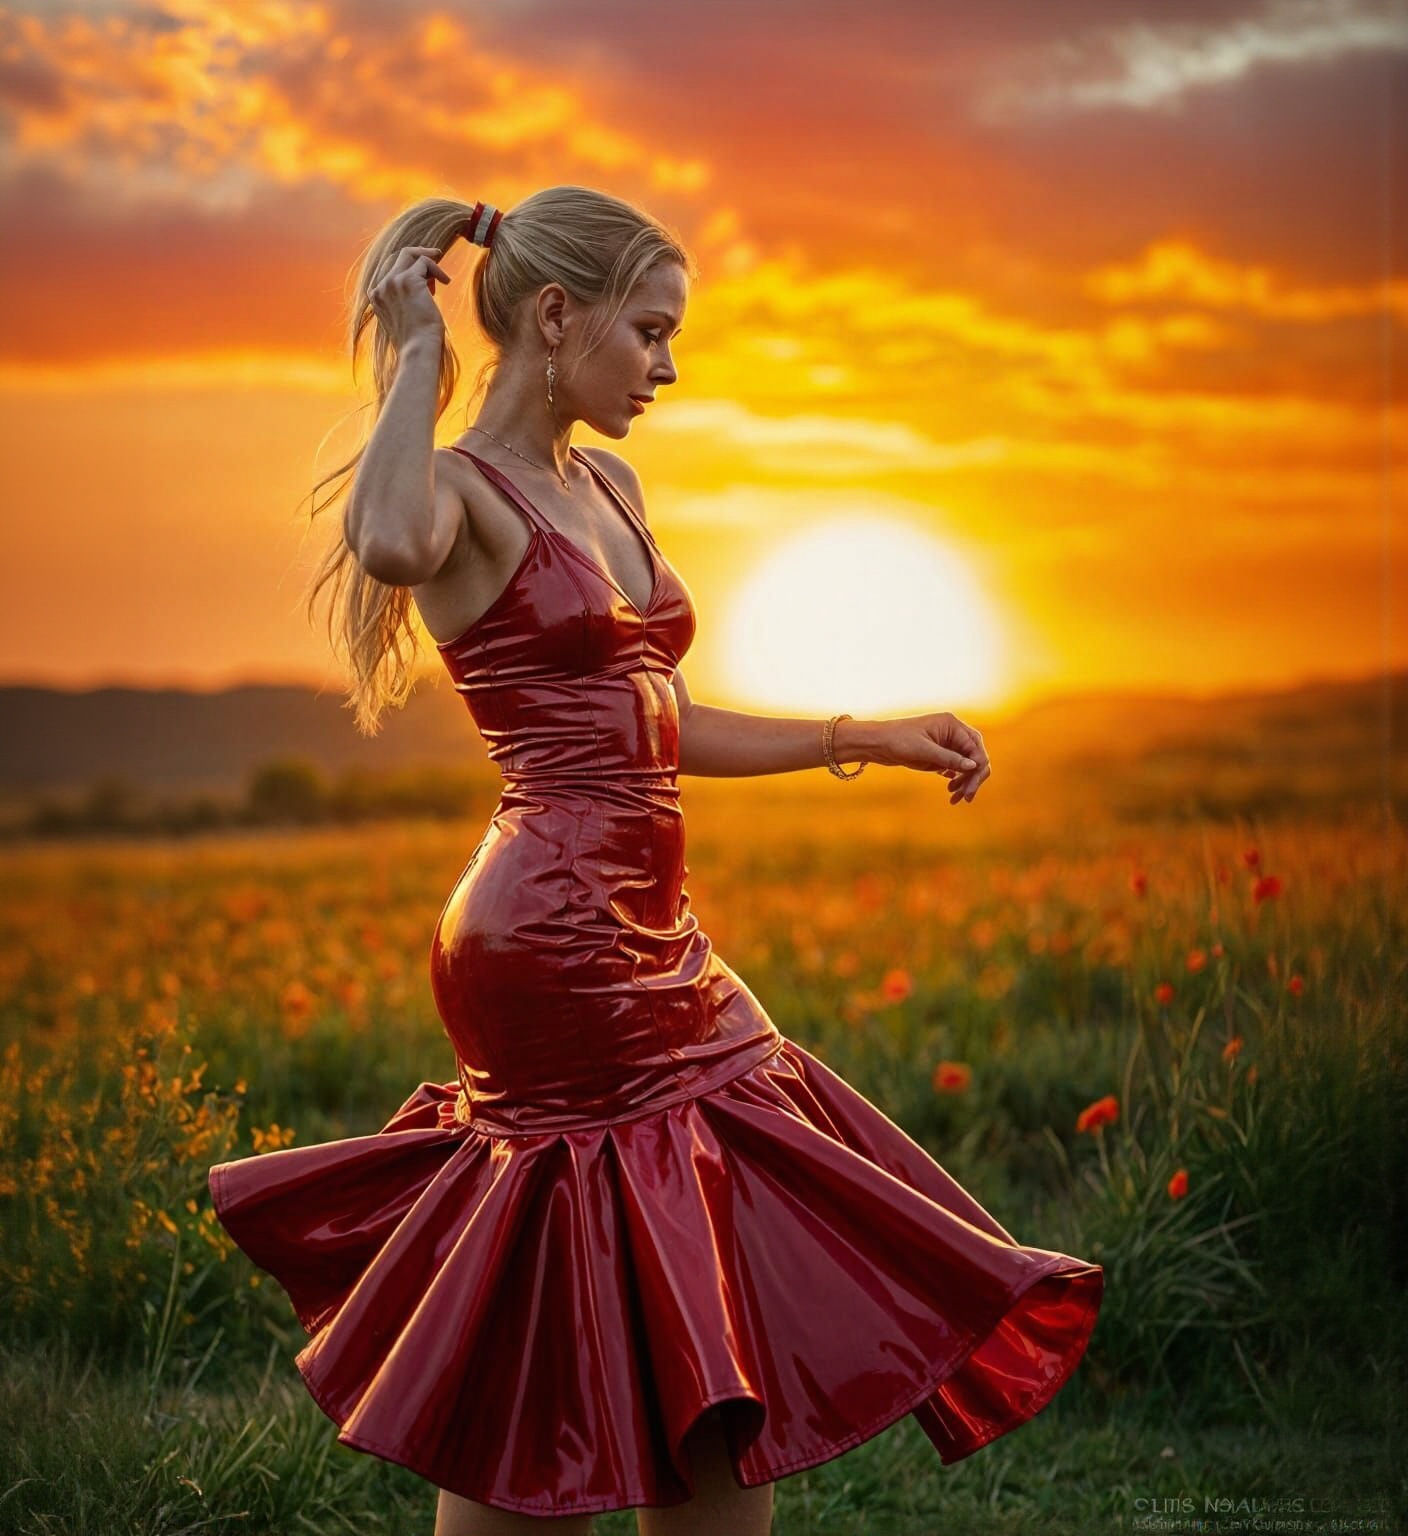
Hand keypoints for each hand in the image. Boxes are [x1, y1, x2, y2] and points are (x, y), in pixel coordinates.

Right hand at [368, 244, 452, 351]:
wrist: (418, 350)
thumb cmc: (417, 341)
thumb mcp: (407, 319)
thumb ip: (407, 301)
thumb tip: (427, 287)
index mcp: (377, 297)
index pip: (391, 272)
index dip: (410, 272)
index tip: (427, 279)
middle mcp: (381, 287)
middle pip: (398, 257)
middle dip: (418, 254)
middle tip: (436, 255)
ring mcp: (392, 282)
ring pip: (409, 254)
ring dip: (429, 261)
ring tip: (443, 278)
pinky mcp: (407, 280)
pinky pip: (424, 262)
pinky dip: (437, 269)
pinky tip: (446, 282)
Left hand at [868, 711, 990, 804]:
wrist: (876, 742)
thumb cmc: (898, 740)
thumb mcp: (924, 751)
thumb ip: (950, 758)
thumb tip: (974, 766)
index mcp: (952, 724)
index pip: (975, 747)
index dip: (977, 768)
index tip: (970, 788)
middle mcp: (952, 732)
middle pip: (975, 755)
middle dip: (973, 777)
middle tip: (967, 797)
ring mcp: (946, 743)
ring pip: (966, 764)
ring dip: (965, 781)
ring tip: (956, 797)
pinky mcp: (938, 754)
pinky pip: (955, 767)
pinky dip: (956, 779)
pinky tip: (950, 790)